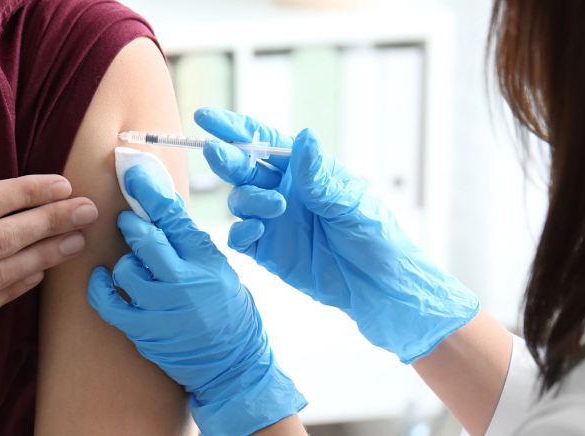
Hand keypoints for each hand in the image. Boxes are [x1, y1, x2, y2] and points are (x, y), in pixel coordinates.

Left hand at [88, 166, 304, 435]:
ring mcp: (162, 309)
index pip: (173, 217)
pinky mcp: (143, 331)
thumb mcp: (218, 267)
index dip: (150, 191)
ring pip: (125, 269)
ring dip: (125, 262)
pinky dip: (101, 287)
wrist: (233, 364)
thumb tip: (159, 204)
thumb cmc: (227, 309)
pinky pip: (108, 303)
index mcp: (206, 260)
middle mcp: (185, 282)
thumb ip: (188, 239)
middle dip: (131, 224)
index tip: (133, 171)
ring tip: (135, 265)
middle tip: (128, 221)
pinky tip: (102, 278)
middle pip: (145, 238)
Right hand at [195, 107, 478, 362]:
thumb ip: (319, 174)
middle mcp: (284, 191)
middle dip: (228, 158)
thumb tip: (304, 136)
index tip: (205, 118)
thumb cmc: (375, 235)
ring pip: (240, 200)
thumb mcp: (350, 200)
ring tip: (276, 207)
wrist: (379, 287)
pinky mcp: (267, 251)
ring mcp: (273, 221)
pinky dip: (241, 231)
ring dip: (249, 198)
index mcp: (304, 169)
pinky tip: (257, 230)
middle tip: (216, 152)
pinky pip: (240, 236)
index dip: (234, 128)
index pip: (263, 141)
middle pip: (243, 168)